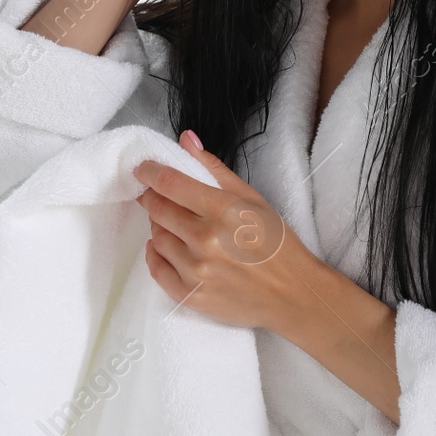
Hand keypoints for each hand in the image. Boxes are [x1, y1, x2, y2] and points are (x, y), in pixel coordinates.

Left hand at [134, 127, 315, 331]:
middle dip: (151, 197)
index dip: (150, 172)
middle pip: (158, 209)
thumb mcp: (253, 199)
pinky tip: (163, 247)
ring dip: (158, 225)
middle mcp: (206, 239)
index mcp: (224, 210)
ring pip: (157, 237)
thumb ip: (215, 169)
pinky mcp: (191, 296)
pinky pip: (157, 269)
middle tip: (154, 194)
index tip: (143, 168)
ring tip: (172, 222)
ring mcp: (197, 270)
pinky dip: (155, 254)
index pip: (171, 183)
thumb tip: (186, 140)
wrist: (292, 293)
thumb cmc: (277, 243)